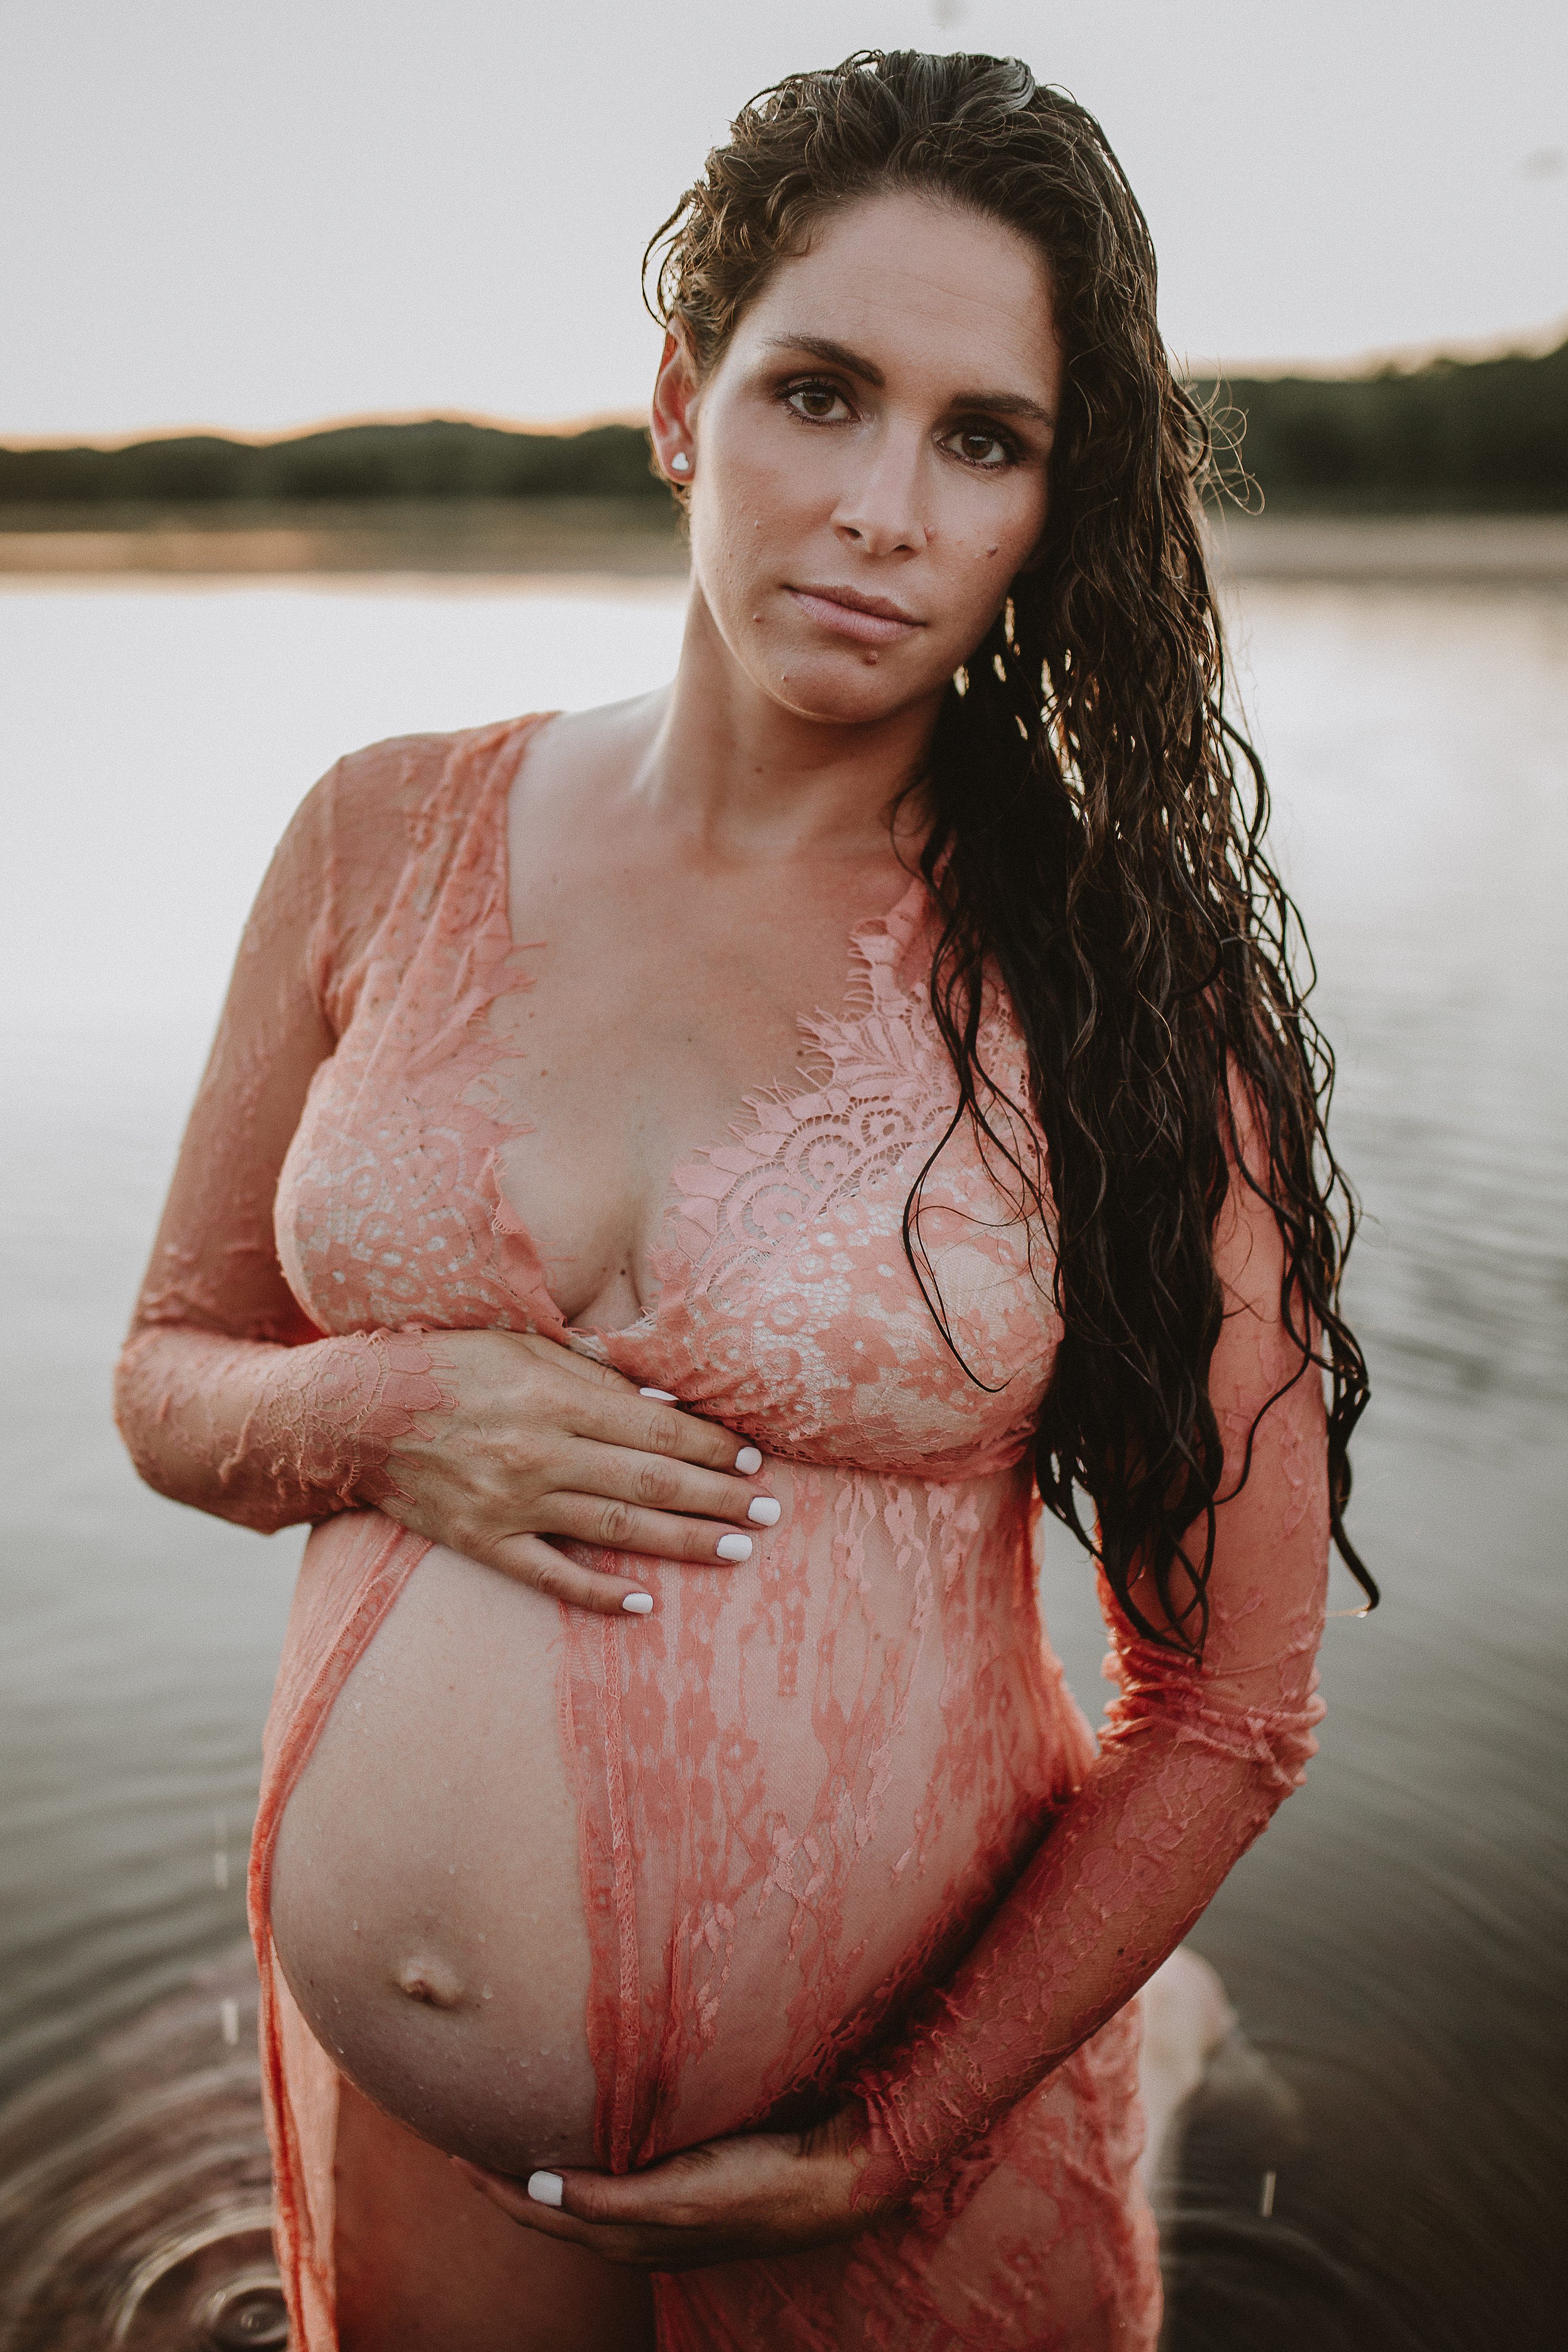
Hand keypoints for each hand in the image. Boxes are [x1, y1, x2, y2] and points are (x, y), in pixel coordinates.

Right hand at [375, 1329, 779, 1616]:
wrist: (354, 1414)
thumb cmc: (447, 1365)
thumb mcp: (521, 1345)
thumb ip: (593, 1375)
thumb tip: (663, 1403)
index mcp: (554, 1396)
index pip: (656, 1427)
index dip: (710, 1447)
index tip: (753, 1461)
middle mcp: (540, 1451)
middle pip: (650, 1481)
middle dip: (718, 1499)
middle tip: (771, 1514)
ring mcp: (511, 1502)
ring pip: (616, 1528)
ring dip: (684, 1543)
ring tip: (738, 1552)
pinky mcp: (483, 1540)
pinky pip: (550, 1574)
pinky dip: (598, 1594)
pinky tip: (643, 1605)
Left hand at [451, 2105, 892, 2271]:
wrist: (826, 2186)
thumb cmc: (755, 2183)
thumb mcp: (678, 2192)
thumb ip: (607, 2198)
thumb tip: (538, 2185)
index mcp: (628, 2234)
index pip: (540, 2211)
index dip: (495, 2187)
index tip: (455, 2155)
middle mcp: (636, 2233)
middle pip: (553, 2212)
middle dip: (508, 2186)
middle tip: (470, 2148)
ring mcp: (660, 2219)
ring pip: (580, 2204)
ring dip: (543, 2181)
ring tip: (513, 2147)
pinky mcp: (682, 2200)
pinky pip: (612, 2193)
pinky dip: (582, 2177)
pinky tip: (583, 2151)